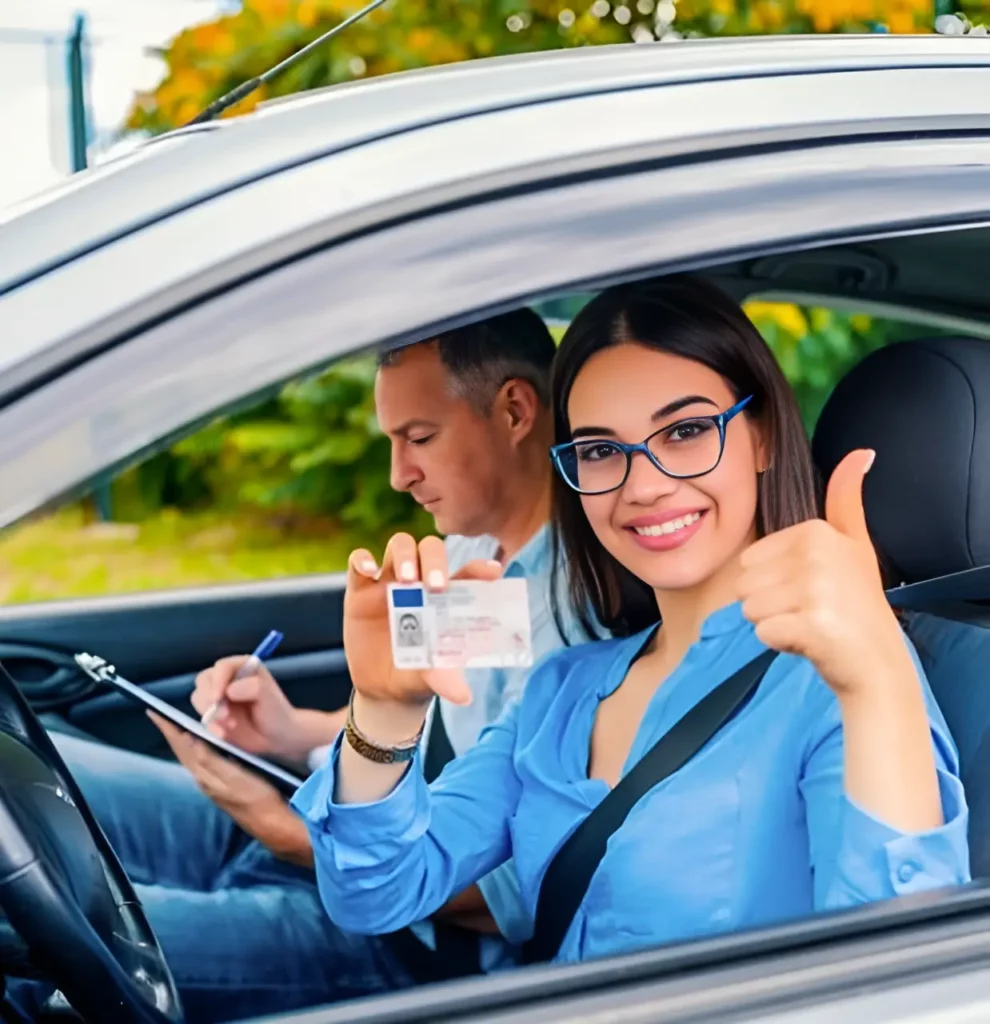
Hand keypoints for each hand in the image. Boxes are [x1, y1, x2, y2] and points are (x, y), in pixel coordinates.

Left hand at [149, 713, 312, 866]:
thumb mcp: (235, 777)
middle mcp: (203, 779)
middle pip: (182, 751)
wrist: (271, 822)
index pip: (181, 746)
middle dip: (171, 732)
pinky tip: (204, 743)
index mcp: (204, 774)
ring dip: (183, 739)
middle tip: (162, 713)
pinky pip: (202, 761)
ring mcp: (212, 783)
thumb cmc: (256, 797)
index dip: (168, 729)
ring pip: (191, 756)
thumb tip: (189, 740)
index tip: (153, 711)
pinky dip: (197, 747)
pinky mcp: (222, 784)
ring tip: (178, 724)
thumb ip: (211, 760)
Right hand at [191, 656, 308, 762]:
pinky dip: (210, 727)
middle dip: (209, 699)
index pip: (222, 667)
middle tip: (224, 716)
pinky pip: (203, 717)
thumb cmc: (277, 712)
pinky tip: (224, 735)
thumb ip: (254, 688)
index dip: (217, 681)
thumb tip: (230, 690)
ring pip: (199, 698)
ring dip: (210, 713)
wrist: (276, 737)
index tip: (217, 698)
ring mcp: (218, 696)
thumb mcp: (271, 698)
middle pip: (204, 680)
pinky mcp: (213, 714)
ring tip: (231, 725)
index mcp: (242, 667)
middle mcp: (227, 678)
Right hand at [344, 533, 501, 708]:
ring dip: (405, 555)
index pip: (466, 573)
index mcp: (446, 598)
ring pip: (400, 545)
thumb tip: (463, 696)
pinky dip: (362, 559)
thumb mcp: (432, 677)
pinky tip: (368, 569)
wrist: (382, 689)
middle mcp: (420, 583)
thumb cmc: (418, 673)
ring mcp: (390, 582)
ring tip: (406, 582)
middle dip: (435, 560)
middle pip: (430, 550)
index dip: (479, 568)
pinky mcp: (361, 589)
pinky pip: (358, 562)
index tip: (492, 571)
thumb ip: (446, 680)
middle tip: (436, 586)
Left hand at [739, 449, 911, 696]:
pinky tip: (810, 642)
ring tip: (810, 624)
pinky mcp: (811, 625)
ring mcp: (815, 590)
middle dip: (770, 603)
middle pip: (743, 583)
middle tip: (810, 609)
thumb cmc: (856, 604)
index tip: (812, 589)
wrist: (879, 663)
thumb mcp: (854, 543)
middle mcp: (816, 554)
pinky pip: (762, 633)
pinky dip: (781, 643)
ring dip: (774, 623)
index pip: (749, 560)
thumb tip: (862, 452)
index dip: (773, 582)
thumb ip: (847, 498)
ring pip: (749, 609)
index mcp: (816, 531)